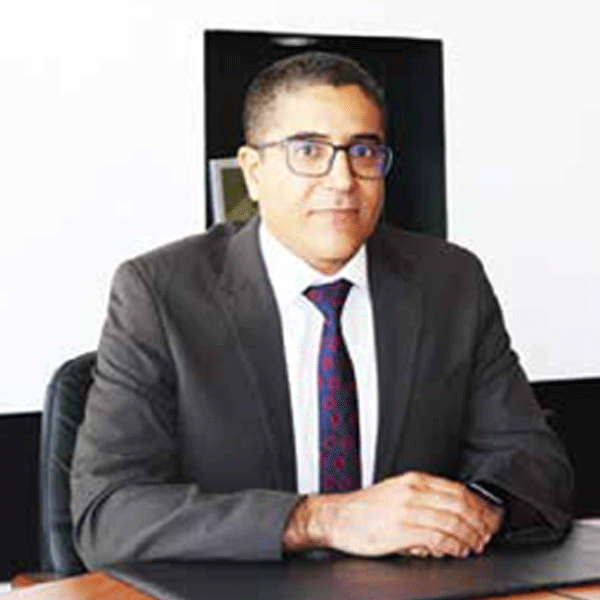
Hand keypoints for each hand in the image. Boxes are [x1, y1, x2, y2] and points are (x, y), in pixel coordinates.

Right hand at [285, 472, 503, 557]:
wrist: (337, 517)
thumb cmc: (364, 509)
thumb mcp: (396, 493)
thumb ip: (424, 500)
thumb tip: (452, 517)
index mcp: (413, 480)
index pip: (458, 490)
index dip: (479, 507)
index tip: (488, 519)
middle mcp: (412, 492)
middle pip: (460, 506)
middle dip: (479, 524)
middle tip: (485, 536)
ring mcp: (406, 511)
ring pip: (452, 523)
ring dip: (468, 537)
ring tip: (473, 546)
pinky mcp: (400, 531)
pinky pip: (437, 538)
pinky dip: (452, 546)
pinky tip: (455, 551)